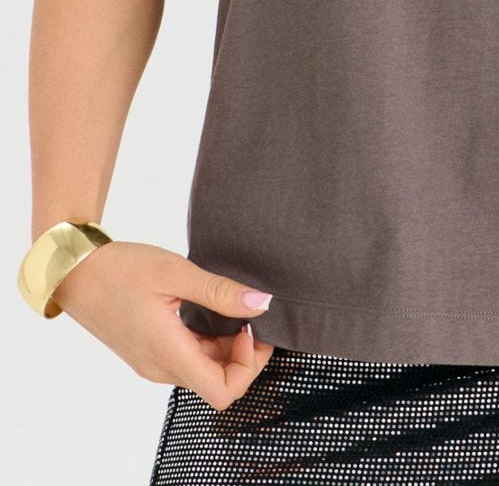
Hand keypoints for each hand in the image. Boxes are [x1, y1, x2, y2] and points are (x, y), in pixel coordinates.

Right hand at [49, 239, 276, 410]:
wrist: (74, 271)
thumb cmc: (119, 269)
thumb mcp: (175, 272)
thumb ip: (219, 292)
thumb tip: (261, 304)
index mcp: (167, 353)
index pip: (223, 392)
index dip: (249, 366)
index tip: (251, 329)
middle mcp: (160, 368)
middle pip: (217, 383)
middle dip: (243, 355)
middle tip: (248, 315)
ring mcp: (152, 363)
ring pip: (203, 372)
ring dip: (226, 349)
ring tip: (230, 310)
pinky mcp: (148, 354)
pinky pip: (188, 361)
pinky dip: (207, 345)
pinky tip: (210, 314)